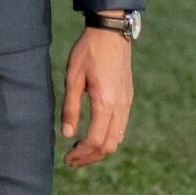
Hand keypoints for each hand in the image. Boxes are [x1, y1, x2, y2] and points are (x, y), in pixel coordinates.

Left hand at [60, 27, 133, 167]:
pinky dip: (108, 138)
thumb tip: (67, 134)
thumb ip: (70, 107)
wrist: (111, 33)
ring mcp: (127, 103)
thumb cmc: (88, 52)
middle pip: (109, 146)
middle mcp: (120, 107)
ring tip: (80, 151)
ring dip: (99, 150)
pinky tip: (93, 135)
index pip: (94, 140)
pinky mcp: (128, 99)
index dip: (81, 154)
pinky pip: (121, 128)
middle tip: (72, 161)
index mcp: (105, 103)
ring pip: (117, 139)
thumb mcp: (72, 77)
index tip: (67, 159)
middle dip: (90, 158)